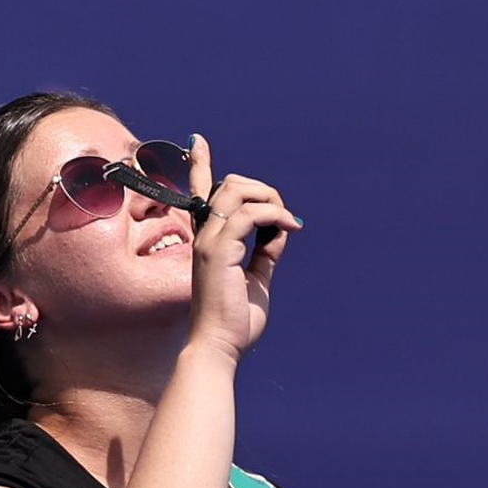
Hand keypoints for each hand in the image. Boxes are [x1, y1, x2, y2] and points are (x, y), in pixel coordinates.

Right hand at [185, 134, 302, 362]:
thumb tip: (280, 230)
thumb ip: (266, 251)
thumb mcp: (257, 279)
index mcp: (209, 242)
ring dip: (270, 199)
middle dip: (263, 190)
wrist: (219, 346)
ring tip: (288, 222)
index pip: (199, 194)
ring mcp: (209, 242)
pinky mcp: (218, 252)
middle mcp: (204, 237)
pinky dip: (274, 215)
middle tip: (285, 219)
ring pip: (237, 192)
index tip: (198, 141)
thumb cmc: (234, 320)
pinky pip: (249, 215)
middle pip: (228, 185)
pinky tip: (289, 229)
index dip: (199, 164)